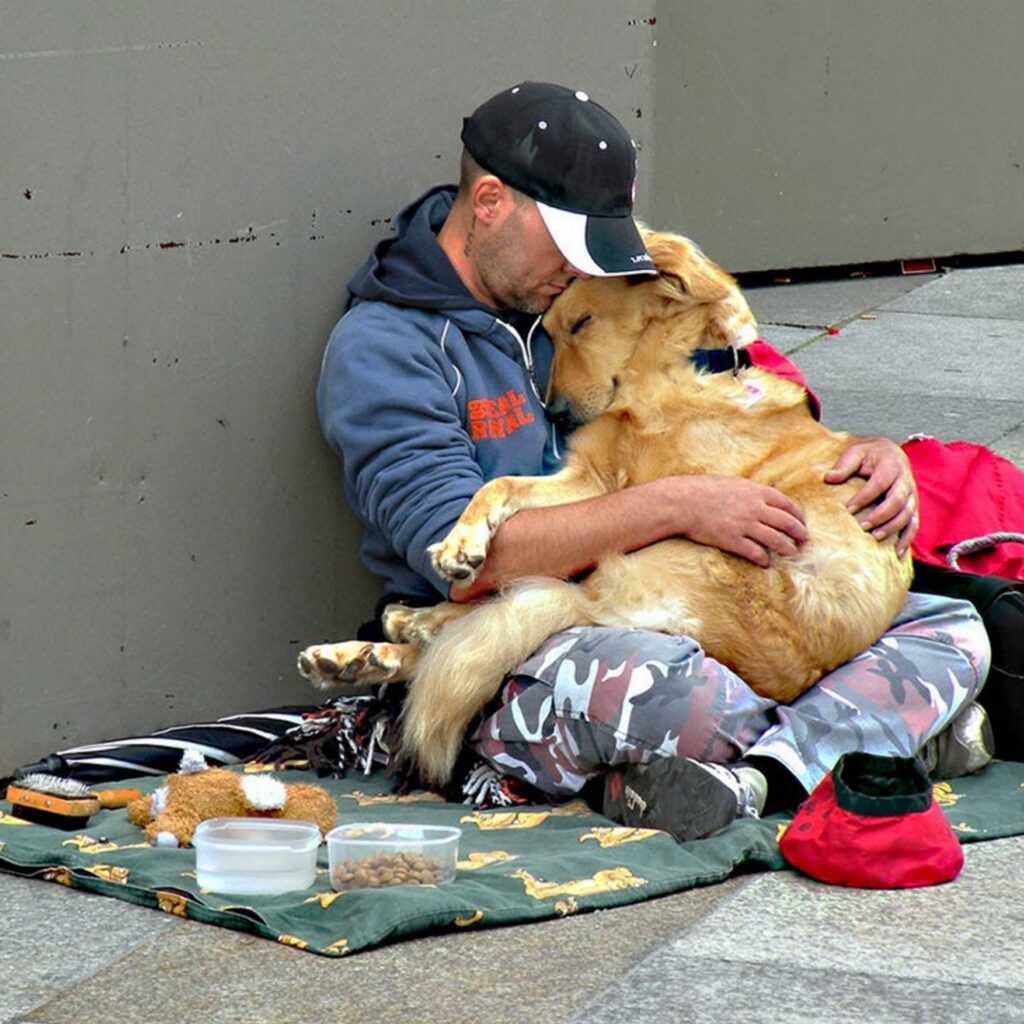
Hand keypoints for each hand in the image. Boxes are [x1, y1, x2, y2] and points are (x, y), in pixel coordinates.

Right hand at [675, 476, 808, 567]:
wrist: (681, 502)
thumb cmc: (702, 490)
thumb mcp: (732, 484)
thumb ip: (750, 492)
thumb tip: (762, 499)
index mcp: (755, 492)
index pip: (787, 504)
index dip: (799, 515)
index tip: (803, 522)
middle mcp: (754, 508)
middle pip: (787, 523)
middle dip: (800, 533)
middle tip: (805, 541)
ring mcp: (744, 525)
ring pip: (776, 540)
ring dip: (788, 549)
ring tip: (792, 554)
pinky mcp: (732, 540)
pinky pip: (755, 552)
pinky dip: (763, 559)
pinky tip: (766, 563)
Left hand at [825, 436, 917, 556]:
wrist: (889, 452)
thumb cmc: (870, 454)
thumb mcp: (855, 452)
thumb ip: (844, 464)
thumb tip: (829, 478)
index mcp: (891, 465)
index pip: (879, 484)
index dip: (865, 497)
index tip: (849, 509)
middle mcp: (905, 481)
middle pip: (896, 502)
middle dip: (880, 516)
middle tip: (862, 526)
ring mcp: (911, 495)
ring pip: (907, 515)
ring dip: (892, 528)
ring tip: (875, 537)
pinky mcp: (912, 506)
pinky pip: (914, 524)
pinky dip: (908, 539)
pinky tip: (898, 552)